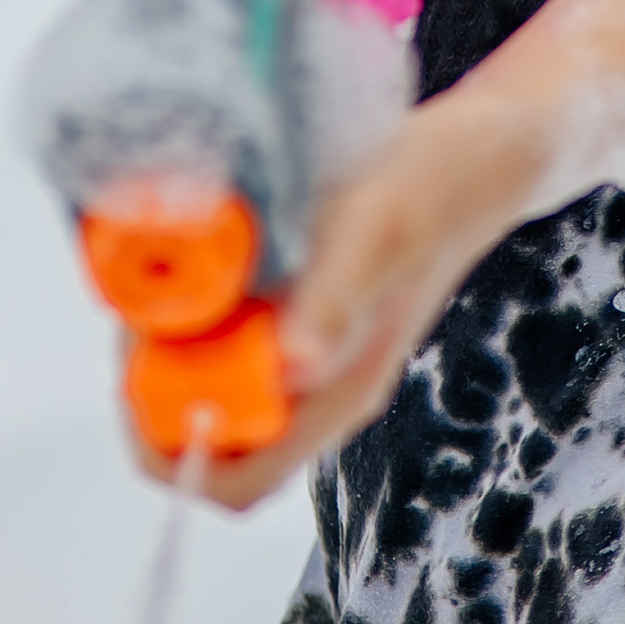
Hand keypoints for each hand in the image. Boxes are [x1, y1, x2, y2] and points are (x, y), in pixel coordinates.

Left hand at [128, 93, 543, 507]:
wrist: (482, 148)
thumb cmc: (436, 185)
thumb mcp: (376, 231)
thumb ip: (334, 299)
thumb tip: (293, 367)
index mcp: (338, 389)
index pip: (236, 475)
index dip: (170, 440)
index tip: (143, 362)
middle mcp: (322, 383)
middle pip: (214, 433)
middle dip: (161, 379)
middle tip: (148, 304)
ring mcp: (314, 348)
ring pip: (218, 381)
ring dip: (179, 339)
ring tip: (174, 270)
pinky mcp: (307, 308)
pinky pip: (236, 334)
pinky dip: (204, 305)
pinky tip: (209, 249)